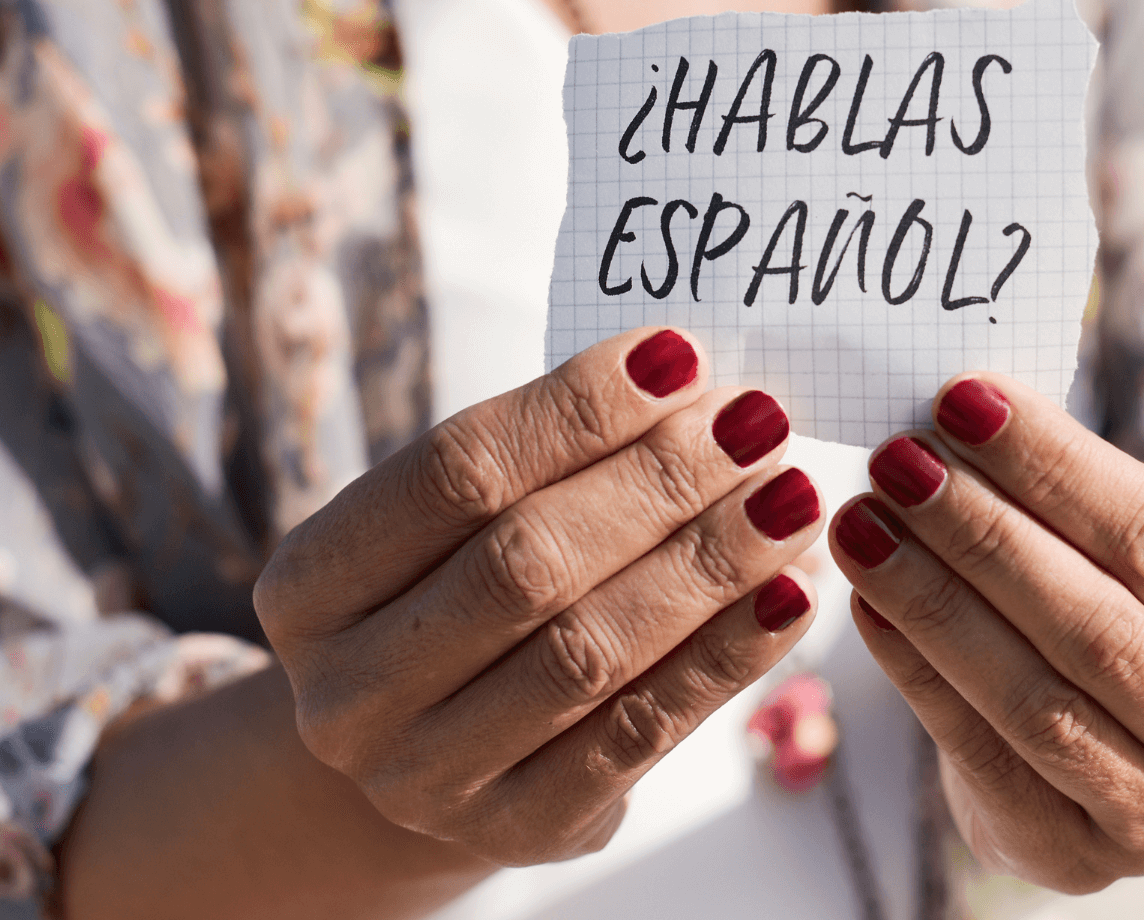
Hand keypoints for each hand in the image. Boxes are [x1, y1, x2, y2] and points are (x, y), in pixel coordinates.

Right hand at [254, 329, 822, 865]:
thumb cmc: (453, 590)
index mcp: (311, 583)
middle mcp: (349, 691)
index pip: (454, 471)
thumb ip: (545, 456)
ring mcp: (426, 777)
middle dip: (658, 481)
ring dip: (707, 562)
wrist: (425, 744)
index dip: (576, 408)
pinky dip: (727, 655)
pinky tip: (790, 594)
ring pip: (590, 649)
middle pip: (525, 561)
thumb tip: (694, 381)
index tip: (682, 356)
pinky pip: (641, 733)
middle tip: (754, 422)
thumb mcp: (454, 524)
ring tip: (788, 496)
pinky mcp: (519, 829)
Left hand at [829, 373, 1143, 892]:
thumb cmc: (1131, 614)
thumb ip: (1068, 495)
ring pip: (1032, 696)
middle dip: (982, 533)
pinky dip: (914, 668)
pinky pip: (979, 752)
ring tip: (864, 519)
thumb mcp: (1133, 555)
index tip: (964, 400)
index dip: (1056, 467)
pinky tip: (866, 601)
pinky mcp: (1074, 857)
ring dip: (933, 598)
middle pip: (1095, 624)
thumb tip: (961, 409)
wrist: (1137, 748)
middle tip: (898, 459)